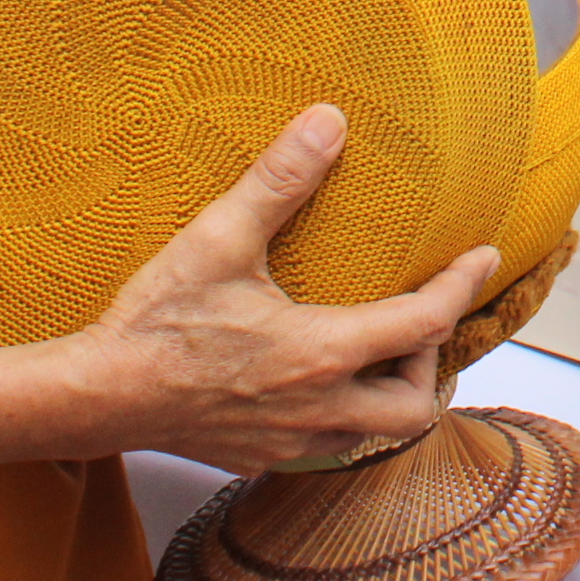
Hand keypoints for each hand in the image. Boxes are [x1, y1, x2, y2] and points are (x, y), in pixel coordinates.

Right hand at [72, 105, 498, 473]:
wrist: (97, 396)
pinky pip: (328, 447)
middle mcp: (318, 409)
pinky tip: (318, 382)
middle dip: (430, 361)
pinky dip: (343, 415)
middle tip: (417, 319)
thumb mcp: (218, 239)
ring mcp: (290, 442)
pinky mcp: (259, 457)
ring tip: (377, 350)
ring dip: (389, 394)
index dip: (462, 286)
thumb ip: (279, 181)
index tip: (482, 257)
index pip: (424, 324)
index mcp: (321, 354)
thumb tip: (328, 123)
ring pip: (374, 435)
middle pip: (416, 404)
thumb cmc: (156, 322)